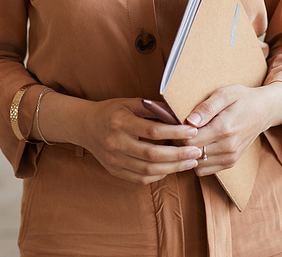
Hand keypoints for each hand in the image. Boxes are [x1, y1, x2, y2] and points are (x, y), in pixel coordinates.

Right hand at [76, 96, 201, 184]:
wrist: (85, 125)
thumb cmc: (111, 111)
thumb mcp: (130, 102)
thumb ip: (153, 109)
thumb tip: (179, 115)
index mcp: (120, 122)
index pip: (152, 131)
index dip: (175, 133)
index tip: (192, 131)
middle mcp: (116, 143)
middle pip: (152, 155)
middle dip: (178, 155)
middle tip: (197, 151)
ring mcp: (114, 160)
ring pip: (148, 171)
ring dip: (173, 168)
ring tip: (190, 162)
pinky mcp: (114, 170)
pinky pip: (140, 178)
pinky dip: (159, 175)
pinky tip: (171, 168)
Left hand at [183, 82, 281, 176]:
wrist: (263, 111)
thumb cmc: (242, 98)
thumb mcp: (225, 94)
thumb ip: (206, 107)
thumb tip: (190, 121)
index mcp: (224, 128)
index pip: (191, 140)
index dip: (179, 133)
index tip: (177, 123)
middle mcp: (228, 147)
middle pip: (192, 153)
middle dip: (182, 143)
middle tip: (179, 130)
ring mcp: (230, 157)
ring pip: (197, 164)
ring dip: (189, 154)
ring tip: (189, 137)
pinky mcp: (230, 162)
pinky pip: (205, 170)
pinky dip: (198, 160)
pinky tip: (199, 145)